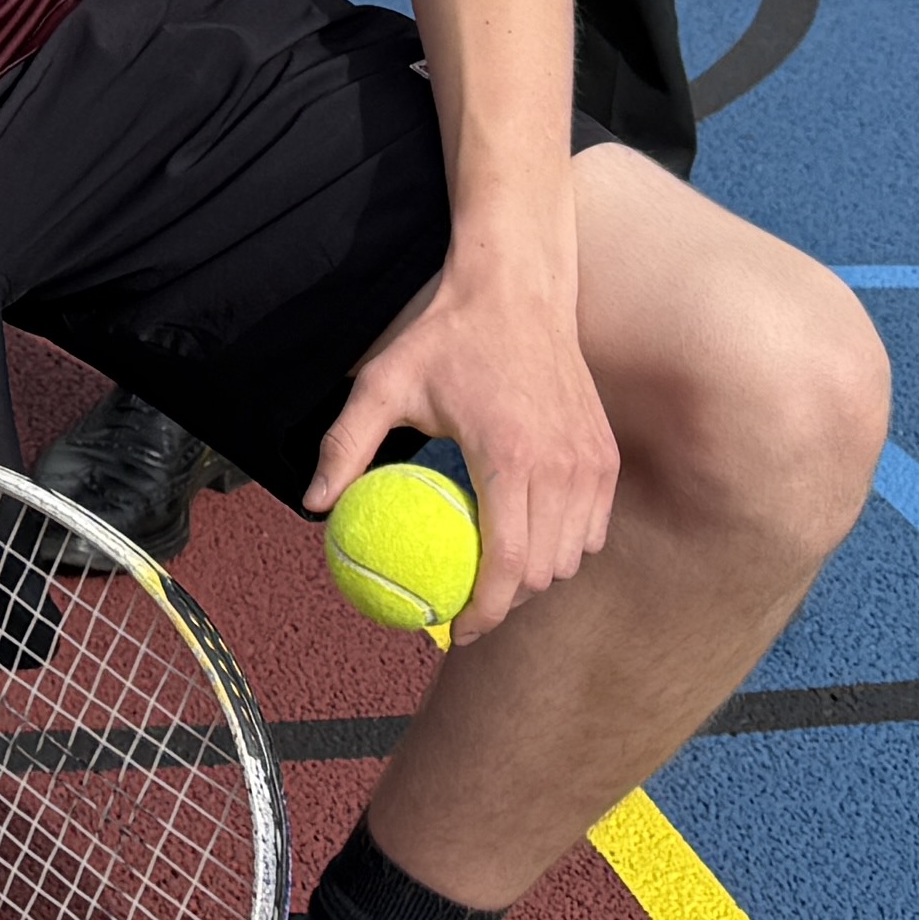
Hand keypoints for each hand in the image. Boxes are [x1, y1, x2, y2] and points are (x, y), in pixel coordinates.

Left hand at [303, 242, 616, 644]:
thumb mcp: (383, 383)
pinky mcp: (605, 456)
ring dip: (536, 575)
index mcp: (509, 456)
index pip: (508, 564)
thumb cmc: (447, 337)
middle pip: (543, 571)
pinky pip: (592, 528)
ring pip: (572, 556)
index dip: (485, 612)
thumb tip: (313, 505)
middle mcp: (561, 466)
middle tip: (465, 600)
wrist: (517, 291)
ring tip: (494, 571)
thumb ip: (345, 444)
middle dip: (507, 601)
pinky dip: (564, 545)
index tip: (452, 629)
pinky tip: (528, 535)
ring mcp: (591, 462)